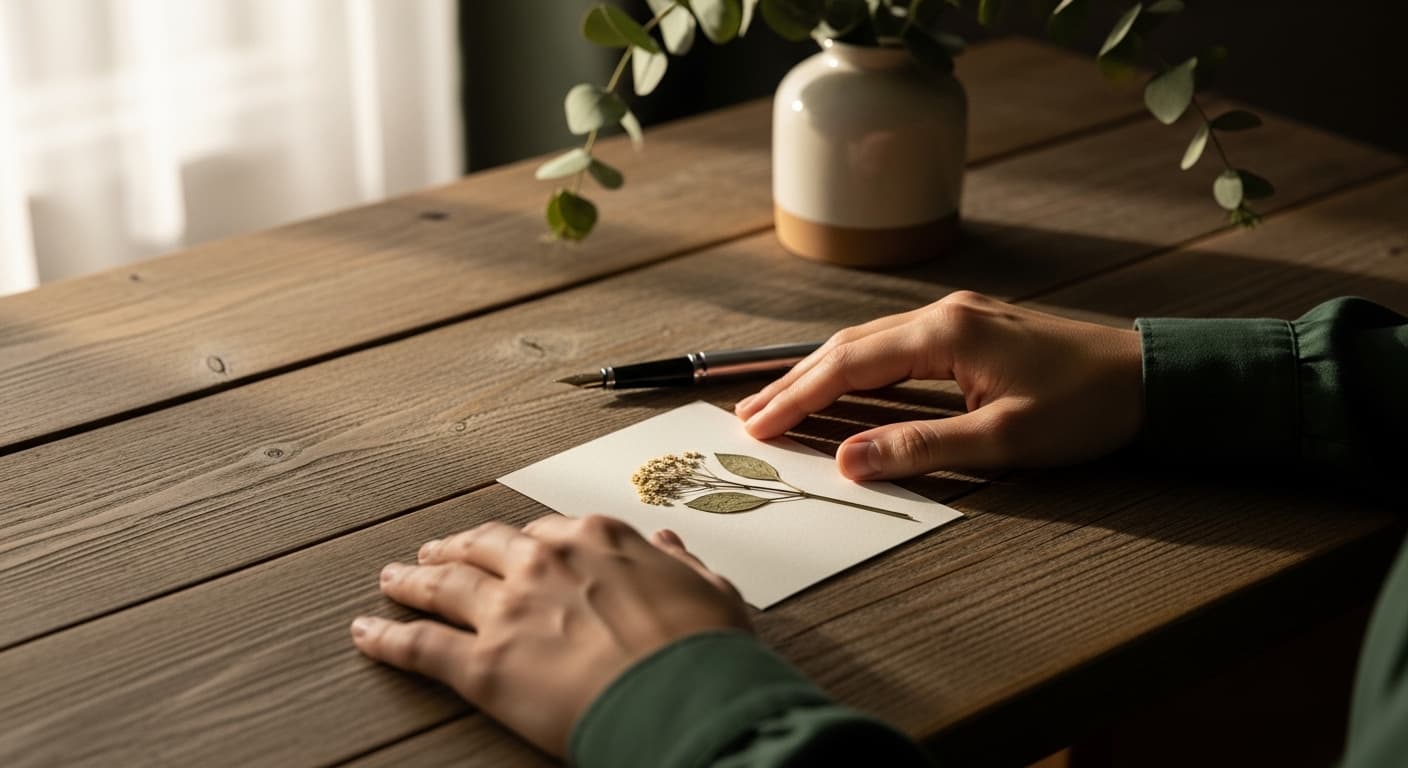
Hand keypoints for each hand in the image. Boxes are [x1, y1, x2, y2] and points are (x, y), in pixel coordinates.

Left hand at [350, 515, 749, 756]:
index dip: (522, 542)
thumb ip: (680, 563)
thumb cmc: (706, 649)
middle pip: (483, 547)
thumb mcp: (709, 589)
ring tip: (391, 579)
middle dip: (454, 548)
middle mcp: (543, 562)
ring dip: (410, 581)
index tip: (512, 547)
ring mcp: (508, 610)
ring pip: (442, 587)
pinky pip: (420, 646)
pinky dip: (387, 638)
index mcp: (597, 538)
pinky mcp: (483, 665)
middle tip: (434, 553)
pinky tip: (365, 633)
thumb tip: (668, 543)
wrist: (685, 697)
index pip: (544, 531)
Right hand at [736, 291, 1143, 478]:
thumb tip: (848, 462)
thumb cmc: (1086, 408)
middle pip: (846, 347)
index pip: (848, 366)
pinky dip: (854, 368)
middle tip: (749, 417)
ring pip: (866, 343)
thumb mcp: (1005, 441)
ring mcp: (955, 317)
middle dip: (794, 383)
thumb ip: (921, 448)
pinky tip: (839, 385)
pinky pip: (891, 346)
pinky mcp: (968, 329)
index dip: (798, 398)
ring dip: (819, 373)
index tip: (757, 426)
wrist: (1149, 377)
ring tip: (779, 404)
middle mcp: (942, 314)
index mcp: (945, 334)